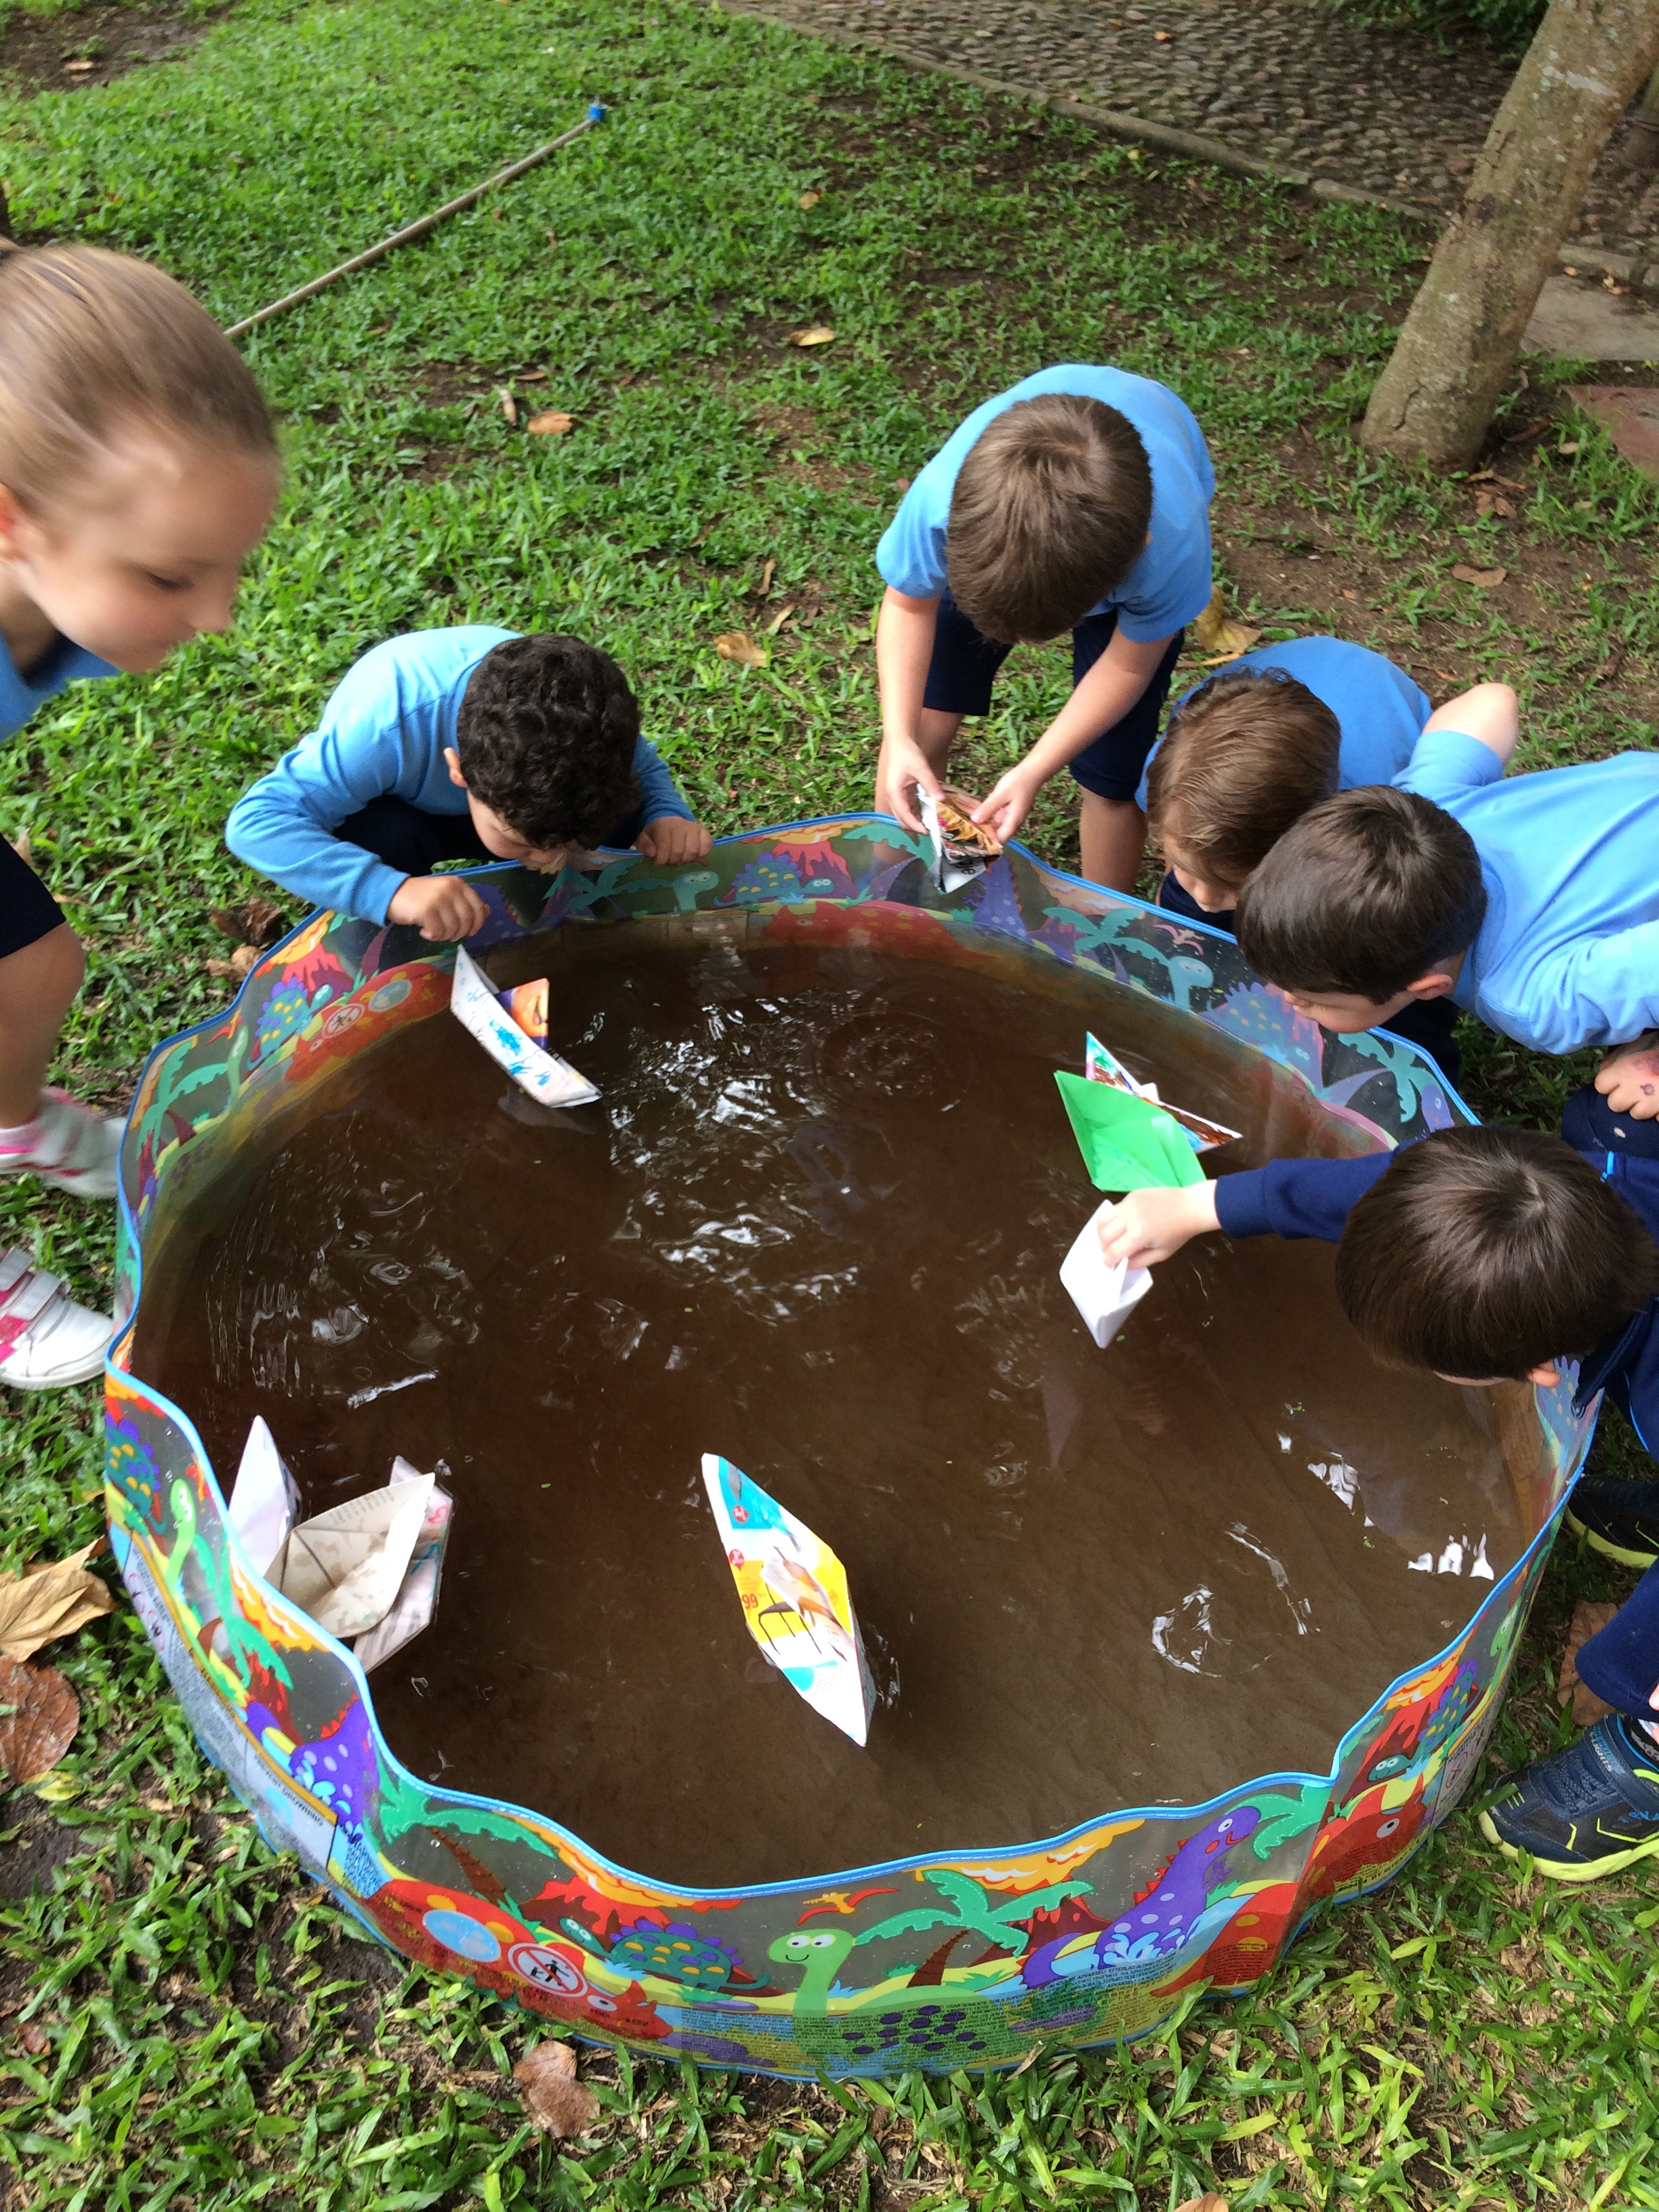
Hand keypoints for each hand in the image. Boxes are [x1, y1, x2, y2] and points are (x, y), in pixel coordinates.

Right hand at [387, 873, 489, 941]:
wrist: (391, 892)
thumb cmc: (420, 897)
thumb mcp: (446, 896)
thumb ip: (466, 902)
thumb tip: (488, 911)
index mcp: (458, 884)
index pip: (478, 908)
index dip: (477, 924)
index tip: (468, 932)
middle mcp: (450, 889)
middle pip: (467, 921)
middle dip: (459, 933)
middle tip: (447, 934)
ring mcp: (438, 899)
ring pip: (453, 928)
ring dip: (444, 936)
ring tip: (434, 931)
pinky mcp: (426, 910)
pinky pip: (438, 932)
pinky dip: (432, 936)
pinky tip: (424, 931)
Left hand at [636, 815, 712, 864]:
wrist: (669, 818)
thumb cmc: (656, 831)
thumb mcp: (644, 836)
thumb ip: (644, 845)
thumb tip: (652, 853)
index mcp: (665, 825)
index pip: (664, 846)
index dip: (661, 859)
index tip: (657, 862)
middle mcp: (682, 824)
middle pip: (679, 851)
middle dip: (672, 860)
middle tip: (669, 860)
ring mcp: (695, 828)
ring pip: (694, 851)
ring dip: (685, 859)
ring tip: (680, 858)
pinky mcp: (704, 832)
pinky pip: (707, 846)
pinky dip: (701, 853)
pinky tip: (693, 855)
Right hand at [875, 736, 941, 835]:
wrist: (899, 742)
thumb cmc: (907, 753)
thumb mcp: (921, 768)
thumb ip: (931, 784)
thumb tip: (942, 800)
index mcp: (894, 793)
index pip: (905, 816)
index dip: (916, 826)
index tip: (929, 832)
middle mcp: (892, 797)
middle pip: (902, 820)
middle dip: (915, 827)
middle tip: (933, 830)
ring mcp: (895, 796)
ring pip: (904, 815)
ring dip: (916, 821)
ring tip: (932, 824)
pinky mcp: (900, 793)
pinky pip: (907, 808)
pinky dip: (915, 813)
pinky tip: (927, 813)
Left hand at [971, 763, 1044, 846]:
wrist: (1032, 771)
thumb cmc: (1018, 782)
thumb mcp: (1000, 794)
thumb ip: (988, 808)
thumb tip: (974, 820)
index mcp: (1013, 821)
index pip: (1000, 840)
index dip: (988, 842)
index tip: (973, 840)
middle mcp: (1013, 822)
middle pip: (998, 835)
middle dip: (984, 835)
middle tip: (966, 833)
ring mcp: (1012, 817)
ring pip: (997, 827)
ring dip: (985, 826)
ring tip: (968, 826)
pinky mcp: (1009, 811)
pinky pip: (998, 819)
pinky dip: (988, 818)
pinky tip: (977, 815)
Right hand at [1095, 1182, 1218, 1269]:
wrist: (1190, 1207)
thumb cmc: (1179, 1233)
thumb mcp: (1162, 1254)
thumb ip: (1139, 1261)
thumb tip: (1122, 1264)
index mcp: (1138, 1235)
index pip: (1112, 1252)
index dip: (1109, 1261)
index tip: (1110, 1264)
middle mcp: (1128, 1218)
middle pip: (1103, 1235)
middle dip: (1104, 1247)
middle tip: (1112, 1251)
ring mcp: (1128, 1204)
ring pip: (1102, 1219)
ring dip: (1103, 1232)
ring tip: (1112, 1237)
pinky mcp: (1130, 1195)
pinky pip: (1113, 1209)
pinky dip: (1113, 1219)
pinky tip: (1124, 1224)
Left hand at [1595, 1034, 1658, 1119]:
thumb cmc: (1658, 1046)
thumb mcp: (1635, 1045)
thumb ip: (1615, 1059)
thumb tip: (1603, 1071)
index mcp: (1622, 1072)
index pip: (1601, 1085)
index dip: (1608, 1083)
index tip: (1616, 1079)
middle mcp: (1632, 1090)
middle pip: (1614, 1105)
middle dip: (1622, 1098)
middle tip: (1634, 1089)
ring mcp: (1650, 1104)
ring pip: (1636, 1114)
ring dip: (1642, 1106)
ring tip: (1652, 1094)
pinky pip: (1658, 1118)